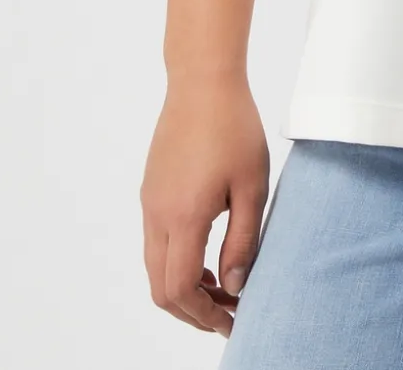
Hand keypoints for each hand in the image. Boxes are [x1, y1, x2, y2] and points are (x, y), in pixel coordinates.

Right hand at [140, 73, 270, 336]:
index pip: (182, 289)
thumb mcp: (252, 186)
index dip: (205, 315)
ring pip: (155, 267)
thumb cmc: (234, 127)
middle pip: (162, 288)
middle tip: (228, 315)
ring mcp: (150, 202)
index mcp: (183, 217)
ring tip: (223, 288)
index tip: (232, 321)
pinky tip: (208, 254)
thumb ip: (243, 241)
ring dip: (185, 287)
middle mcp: (157, 215)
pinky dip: (177, 261)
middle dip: (193, 311)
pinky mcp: (151, 190)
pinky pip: (156, 242)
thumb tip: (235, 287)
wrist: (202, 81)